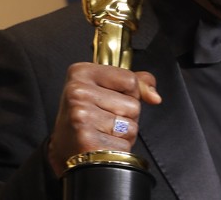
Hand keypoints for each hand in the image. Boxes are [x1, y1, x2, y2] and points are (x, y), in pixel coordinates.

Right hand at [47, 62, 161, 175]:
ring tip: (103, 131)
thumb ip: (135, 82)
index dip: (129, 94)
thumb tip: (155, 96)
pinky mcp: (86, 139)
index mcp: (81, 72)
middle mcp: (77, 91)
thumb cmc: (87, 116)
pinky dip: (118, 148)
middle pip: (133, 104)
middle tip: (103, 118)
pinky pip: (124, 144)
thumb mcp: (105, 88)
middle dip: (126, 116)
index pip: (130, 80)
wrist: (65, 147)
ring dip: (123, 134)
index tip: (110, 99)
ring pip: (131, 125)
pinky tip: (101, 144)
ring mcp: (81, 115)